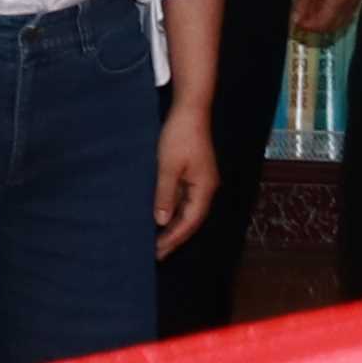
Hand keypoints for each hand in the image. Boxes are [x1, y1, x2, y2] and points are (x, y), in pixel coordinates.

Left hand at [152, 113, 219, 258]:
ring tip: (156, 239)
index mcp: (204, 189)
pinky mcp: (192, 172)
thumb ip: (165, 195)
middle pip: (190, 219)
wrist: (190, 109)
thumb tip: (161, 220)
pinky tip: (159, 214)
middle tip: (156, 253)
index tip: (158, 252)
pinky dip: (171, 208)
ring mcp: (200, 180)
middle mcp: (205, 187)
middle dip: (173, 236)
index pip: (189, 222)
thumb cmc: (180, 135)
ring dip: (172, 223)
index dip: (174, 238)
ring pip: (186, 209)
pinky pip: (182, 197)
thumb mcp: (168, 167)